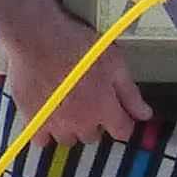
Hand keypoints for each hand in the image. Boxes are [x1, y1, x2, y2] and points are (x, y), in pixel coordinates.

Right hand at [0, 13, 149, 150]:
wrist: (36, 37)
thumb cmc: (75, 44)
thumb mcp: (113, 62)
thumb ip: (130, 93)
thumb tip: (145, 114)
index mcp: (103, 109)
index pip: (122, 132)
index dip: (121, 121)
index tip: (116, 112)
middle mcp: (80, 122)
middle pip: (93, 136)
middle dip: (93, 122)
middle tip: (86, 99)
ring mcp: (54, 123)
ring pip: (67, 139)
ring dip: (70, 127)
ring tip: (65, 105)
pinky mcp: (32, 119)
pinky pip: (41, 140)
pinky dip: (45, 131)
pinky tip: (46, 115)